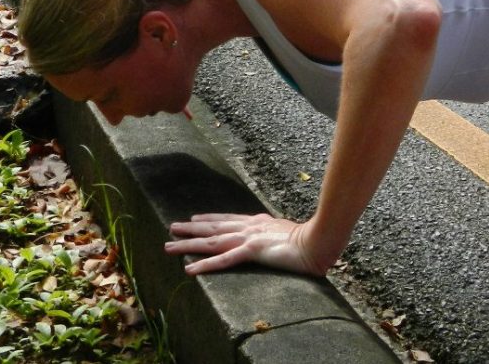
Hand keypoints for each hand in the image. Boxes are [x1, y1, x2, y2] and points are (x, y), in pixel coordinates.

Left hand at [165, 212, 328, 276]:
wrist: (318, 241)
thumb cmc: (309, 240)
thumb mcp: (287, 235)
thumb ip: (276, 234)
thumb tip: (274, 237)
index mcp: (258, 222)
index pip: (228, 219)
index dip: (209, 219)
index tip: (194, 219)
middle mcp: (249, 226)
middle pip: (214, 227)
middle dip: (191, 229)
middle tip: (172, 228)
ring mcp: (249, 237)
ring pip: (212, 242)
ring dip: (189, 245)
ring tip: (170, 247)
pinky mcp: (251, 251)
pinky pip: (223, 260)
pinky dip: (205, 265)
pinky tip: (190, 269)